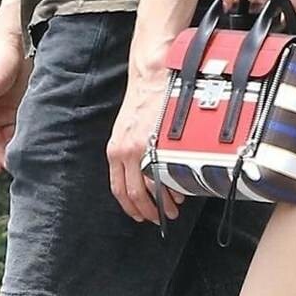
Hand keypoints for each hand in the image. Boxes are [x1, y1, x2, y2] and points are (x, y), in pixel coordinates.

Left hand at [107, 66, 182, 223]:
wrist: (151, 77)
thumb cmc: (143, 100)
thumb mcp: (128, 129)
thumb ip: (131, 151)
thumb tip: (145, 174)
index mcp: (115, 150)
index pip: (118, 188)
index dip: (129, 207)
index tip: (139, 215)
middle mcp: (124, 152)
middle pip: (133, 194)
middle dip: (147, 211)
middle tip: (160, 218)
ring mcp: (140, 148)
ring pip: (149, 189)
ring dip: (162, 204)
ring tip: (173, 209)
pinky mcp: (157, 143)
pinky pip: (163, 174)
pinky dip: (172, 188)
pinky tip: (179, 192)